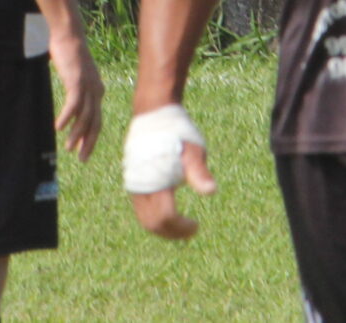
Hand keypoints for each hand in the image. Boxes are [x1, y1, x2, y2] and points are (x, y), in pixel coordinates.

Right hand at [50, 26, 102, 160]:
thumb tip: (72, 103)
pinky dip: (66, 118)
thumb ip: (76, 89)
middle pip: (95, 122)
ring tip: (69, 148)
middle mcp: (96, 90)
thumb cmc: (69, 54)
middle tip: (82, 159)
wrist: (68, 34)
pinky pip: (73, 105)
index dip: (90, 137)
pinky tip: (58, 128)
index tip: (84, 151)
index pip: (97, 120)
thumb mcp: (75, 76)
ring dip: (76, 134)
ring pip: (85, 117)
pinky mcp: (77, 81)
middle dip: (89, 142)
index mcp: (97, 90)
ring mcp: (88, 86)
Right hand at [126, 102, 216, 240]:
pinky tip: (170, 212)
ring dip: (162, 227)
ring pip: (144, 217)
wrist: (154, 111)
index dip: (181, 228)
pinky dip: (155, 216)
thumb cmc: (177, 130)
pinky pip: (141, 207)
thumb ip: (199, 172)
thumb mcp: (193, 149)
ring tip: (181, 227)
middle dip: (171, 233)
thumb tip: (211, 191)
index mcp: (156, 180)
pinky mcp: (133, 179)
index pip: (166, 218)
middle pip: (152, 223)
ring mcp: (134, 182)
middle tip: (190, 232)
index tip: (197, 227)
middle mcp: (140, 185)